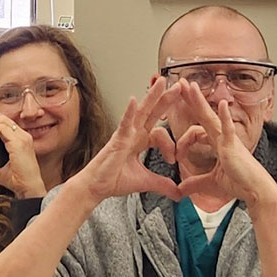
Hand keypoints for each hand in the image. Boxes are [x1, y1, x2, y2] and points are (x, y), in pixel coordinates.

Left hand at [0, 115, 47, 197]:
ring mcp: (22, 138)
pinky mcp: (18, 142)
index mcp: (21, 141)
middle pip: (3, 119)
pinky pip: (0, 128)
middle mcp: (23, 136)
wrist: (29, 189)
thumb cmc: (19, 182)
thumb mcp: (0, 175)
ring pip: (1, 121)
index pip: (5, 124)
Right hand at [71, 80, 181, 203]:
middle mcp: (133, 134)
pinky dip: (129, 112)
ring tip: (162, 83)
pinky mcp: (117, 139)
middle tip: (180, 86)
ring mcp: (125, 134)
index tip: (175, 160)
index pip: (160, 132)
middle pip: (153, 112)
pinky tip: (134, 101)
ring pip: (141, 112)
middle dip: (167, 99)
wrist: (96, 187)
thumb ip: (162, 184)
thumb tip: (179, 193)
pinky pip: (124, 123)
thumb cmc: (113, 179)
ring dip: (152, 96)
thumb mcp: (145, 182)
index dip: (171, 144)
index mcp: (140, 141)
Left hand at [173, 85, 276, 206]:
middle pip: (203, 114)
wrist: (255, 190)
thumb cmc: (239, 183)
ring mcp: (228, 139)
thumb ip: (194, 184)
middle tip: (180, 82)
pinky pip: (229, 128)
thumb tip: (179, 190)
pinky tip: (223, 105)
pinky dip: (225, 117)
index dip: (182, 141)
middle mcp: (222, 137)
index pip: (196, 131)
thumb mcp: (210, 184)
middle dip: (191, 99)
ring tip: (191, 86)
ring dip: (200, 101)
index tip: (176, 156)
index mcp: (217, 143)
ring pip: (211, 116)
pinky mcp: (234, 146)